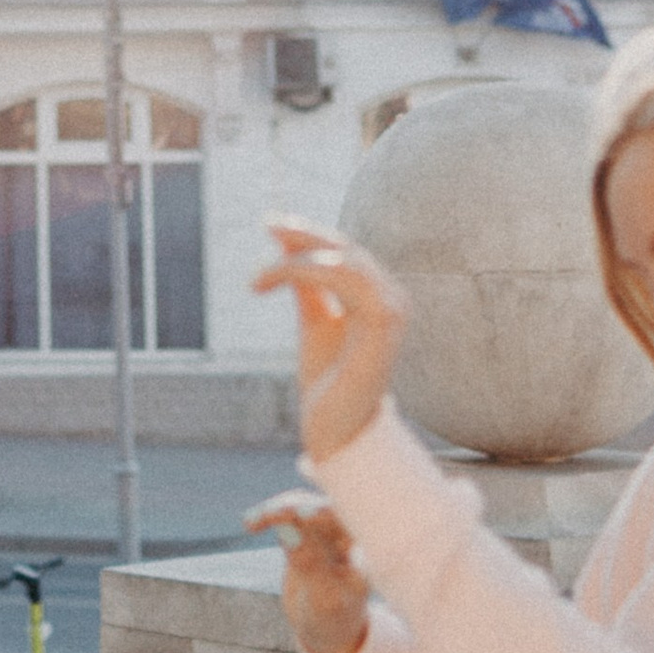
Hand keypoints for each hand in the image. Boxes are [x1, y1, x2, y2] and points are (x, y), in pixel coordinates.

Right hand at [243, 493, 370, 652]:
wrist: (327, 630)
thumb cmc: (334, 616)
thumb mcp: (326, 597)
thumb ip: (311, 563)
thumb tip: (287, 528)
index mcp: (363, 547)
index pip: (346, 521)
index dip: (323, 514)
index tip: (302, 514)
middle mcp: (346, 533)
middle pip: (319, 507)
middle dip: (294, 506)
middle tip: (271, 514)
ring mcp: (325, 531)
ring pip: (300, 506)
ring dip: (277, 510)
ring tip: (252, 521)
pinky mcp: (305, 534)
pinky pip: (287, 517)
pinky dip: (269, 517)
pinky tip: (250, 523)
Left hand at [254, 216, 405, 466]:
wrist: (335, 430)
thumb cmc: (328, 377)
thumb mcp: (314, 318)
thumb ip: (305, 281)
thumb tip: (283, 237)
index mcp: (380, 296)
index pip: (345, 251)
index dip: (309, 233)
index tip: (271, 222)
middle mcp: (393, 299)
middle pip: (347, 249)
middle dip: (304, 233)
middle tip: (267, 222)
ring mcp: (392, 311)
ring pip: (345, 260)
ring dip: (298, 256)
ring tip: (260, 273)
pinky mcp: (381, 325)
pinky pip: (342, 280)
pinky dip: (303, 272)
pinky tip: (268, 280)